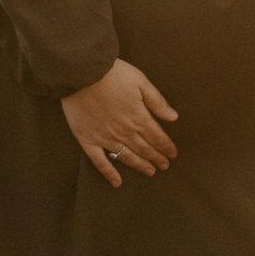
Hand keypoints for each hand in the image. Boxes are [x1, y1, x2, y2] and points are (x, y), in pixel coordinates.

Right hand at [61, 59, 178, 187]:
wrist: (81, 73)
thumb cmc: (111, 73)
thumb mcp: (140, 81)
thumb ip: (156, 101)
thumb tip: (173, 117)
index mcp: (138, 117)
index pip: (157, 136)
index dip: (166, 146)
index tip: (173, 154)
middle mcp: (124, 131)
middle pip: (144, 149)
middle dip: (156, 158)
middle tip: (164, 166)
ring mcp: (105, 137)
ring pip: (126, 157)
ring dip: (140, 165)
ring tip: (150, 172)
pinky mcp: (88, 140)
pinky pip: (100, 161)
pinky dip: (109, 173)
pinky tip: (117, 182)